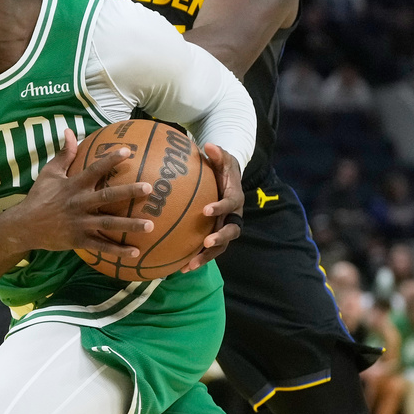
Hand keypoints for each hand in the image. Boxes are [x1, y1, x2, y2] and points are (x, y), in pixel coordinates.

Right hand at [8, 129, 153, 257]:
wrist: (25, 226)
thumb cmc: (40, 196)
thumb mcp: (50, 173)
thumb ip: (64, 154)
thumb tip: (70, 131)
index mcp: (74, 185)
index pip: (95, 169)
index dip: (110, 160)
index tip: (128, 151)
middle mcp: (79, 203)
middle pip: (107, 197)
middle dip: (128, 192)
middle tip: (149, 188)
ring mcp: (80, 223)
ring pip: (108, 224)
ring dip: (130, 225)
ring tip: (151, 225)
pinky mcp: (79, 240)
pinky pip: (101, 246)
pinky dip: (118, 250)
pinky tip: (136, 252)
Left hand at [182, 143, 242, 272]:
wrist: (229, 180)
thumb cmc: (223, 167)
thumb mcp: (223, 158)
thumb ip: (218, 153)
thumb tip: (209, 145)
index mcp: (235, 198)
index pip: (230, 204)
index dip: (220, 208)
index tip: (206, 210)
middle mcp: (233, 216)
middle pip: (231, 232)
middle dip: (219, 239)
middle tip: (206, 243)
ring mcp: (225, 228)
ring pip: (220, 247)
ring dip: (206, 257)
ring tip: (188, 265)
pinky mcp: (216, 235)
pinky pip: (208, 250)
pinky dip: (196, 259)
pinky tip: (179, 268)